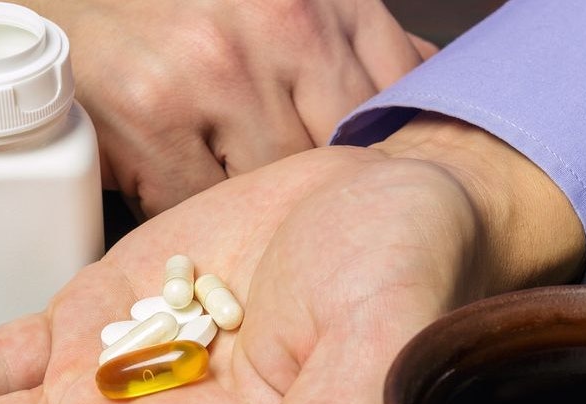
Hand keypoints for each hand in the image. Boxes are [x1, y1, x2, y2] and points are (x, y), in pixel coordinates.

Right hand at [0, 0, 435, 214]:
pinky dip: (189, 200)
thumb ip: (365, 44)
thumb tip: (435, 82)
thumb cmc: (191, 5)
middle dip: (309, 184)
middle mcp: (276, 29)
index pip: (387, 105)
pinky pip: (197, 202)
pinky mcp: (150, 118)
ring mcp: (211, 75)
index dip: (378, 157)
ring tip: (221, 170)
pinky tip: (177, 169)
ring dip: (247, 197)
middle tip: (288, 195)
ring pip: (267, 186)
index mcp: (321, 2)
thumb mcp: (294, 1)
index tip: (363, 185)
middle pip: (330, 156)